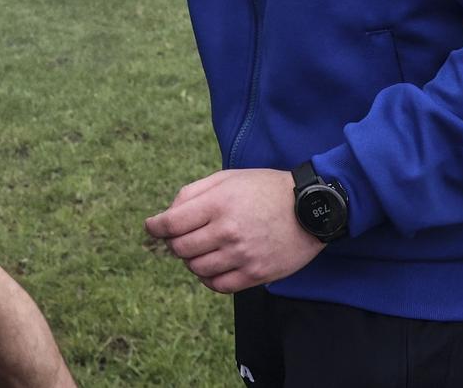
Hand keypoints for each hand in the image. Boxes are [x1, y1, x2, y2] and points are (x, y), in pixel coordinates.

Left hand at [143, 168, 323, 293]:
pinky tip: (212, 268)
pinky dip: (208, 279)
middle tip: (180, 238)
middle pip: (181, 248)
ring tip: (201, 250)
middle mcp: (228, 230)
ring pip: (197, 268)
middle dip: (174, 243)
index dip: (155, 226)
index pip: (171, 223)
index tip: (152, 227)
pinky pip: (219, 286)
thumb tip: (167, 214)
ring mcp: (242, 255)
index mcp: (218, 203)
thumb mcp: (228, 178)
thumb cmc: (265, 189)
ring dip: (192, 261)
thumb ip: (193, 193)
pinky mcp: (256, 274)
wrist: (311, 208)